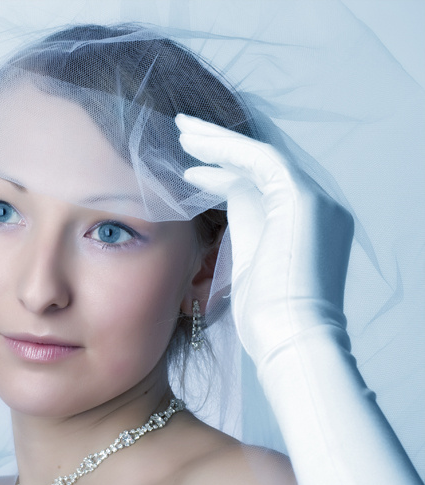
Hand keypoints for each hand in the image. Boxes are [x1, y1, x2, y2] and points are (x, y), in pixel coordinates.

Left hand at [175, 114, 354, 362]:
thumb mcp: (248, 267)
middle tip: (182, 131)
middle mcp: (318, 206)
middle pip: (261, 164)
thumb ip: (240, 235)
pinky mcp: (303, 200)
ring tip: (180, 132)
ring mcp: (315, 201)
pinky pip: (260, 160)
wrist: (290, 339)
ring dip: (218, 142)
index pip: (262, 184)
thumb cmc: (266, 321)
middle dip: (220, 146)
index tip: (187, 167)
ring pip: (259, 156)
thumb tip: (212, 216)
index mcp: (306, 224)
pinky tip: (194, 152)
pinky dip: (226, 151)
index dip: (223, 171)